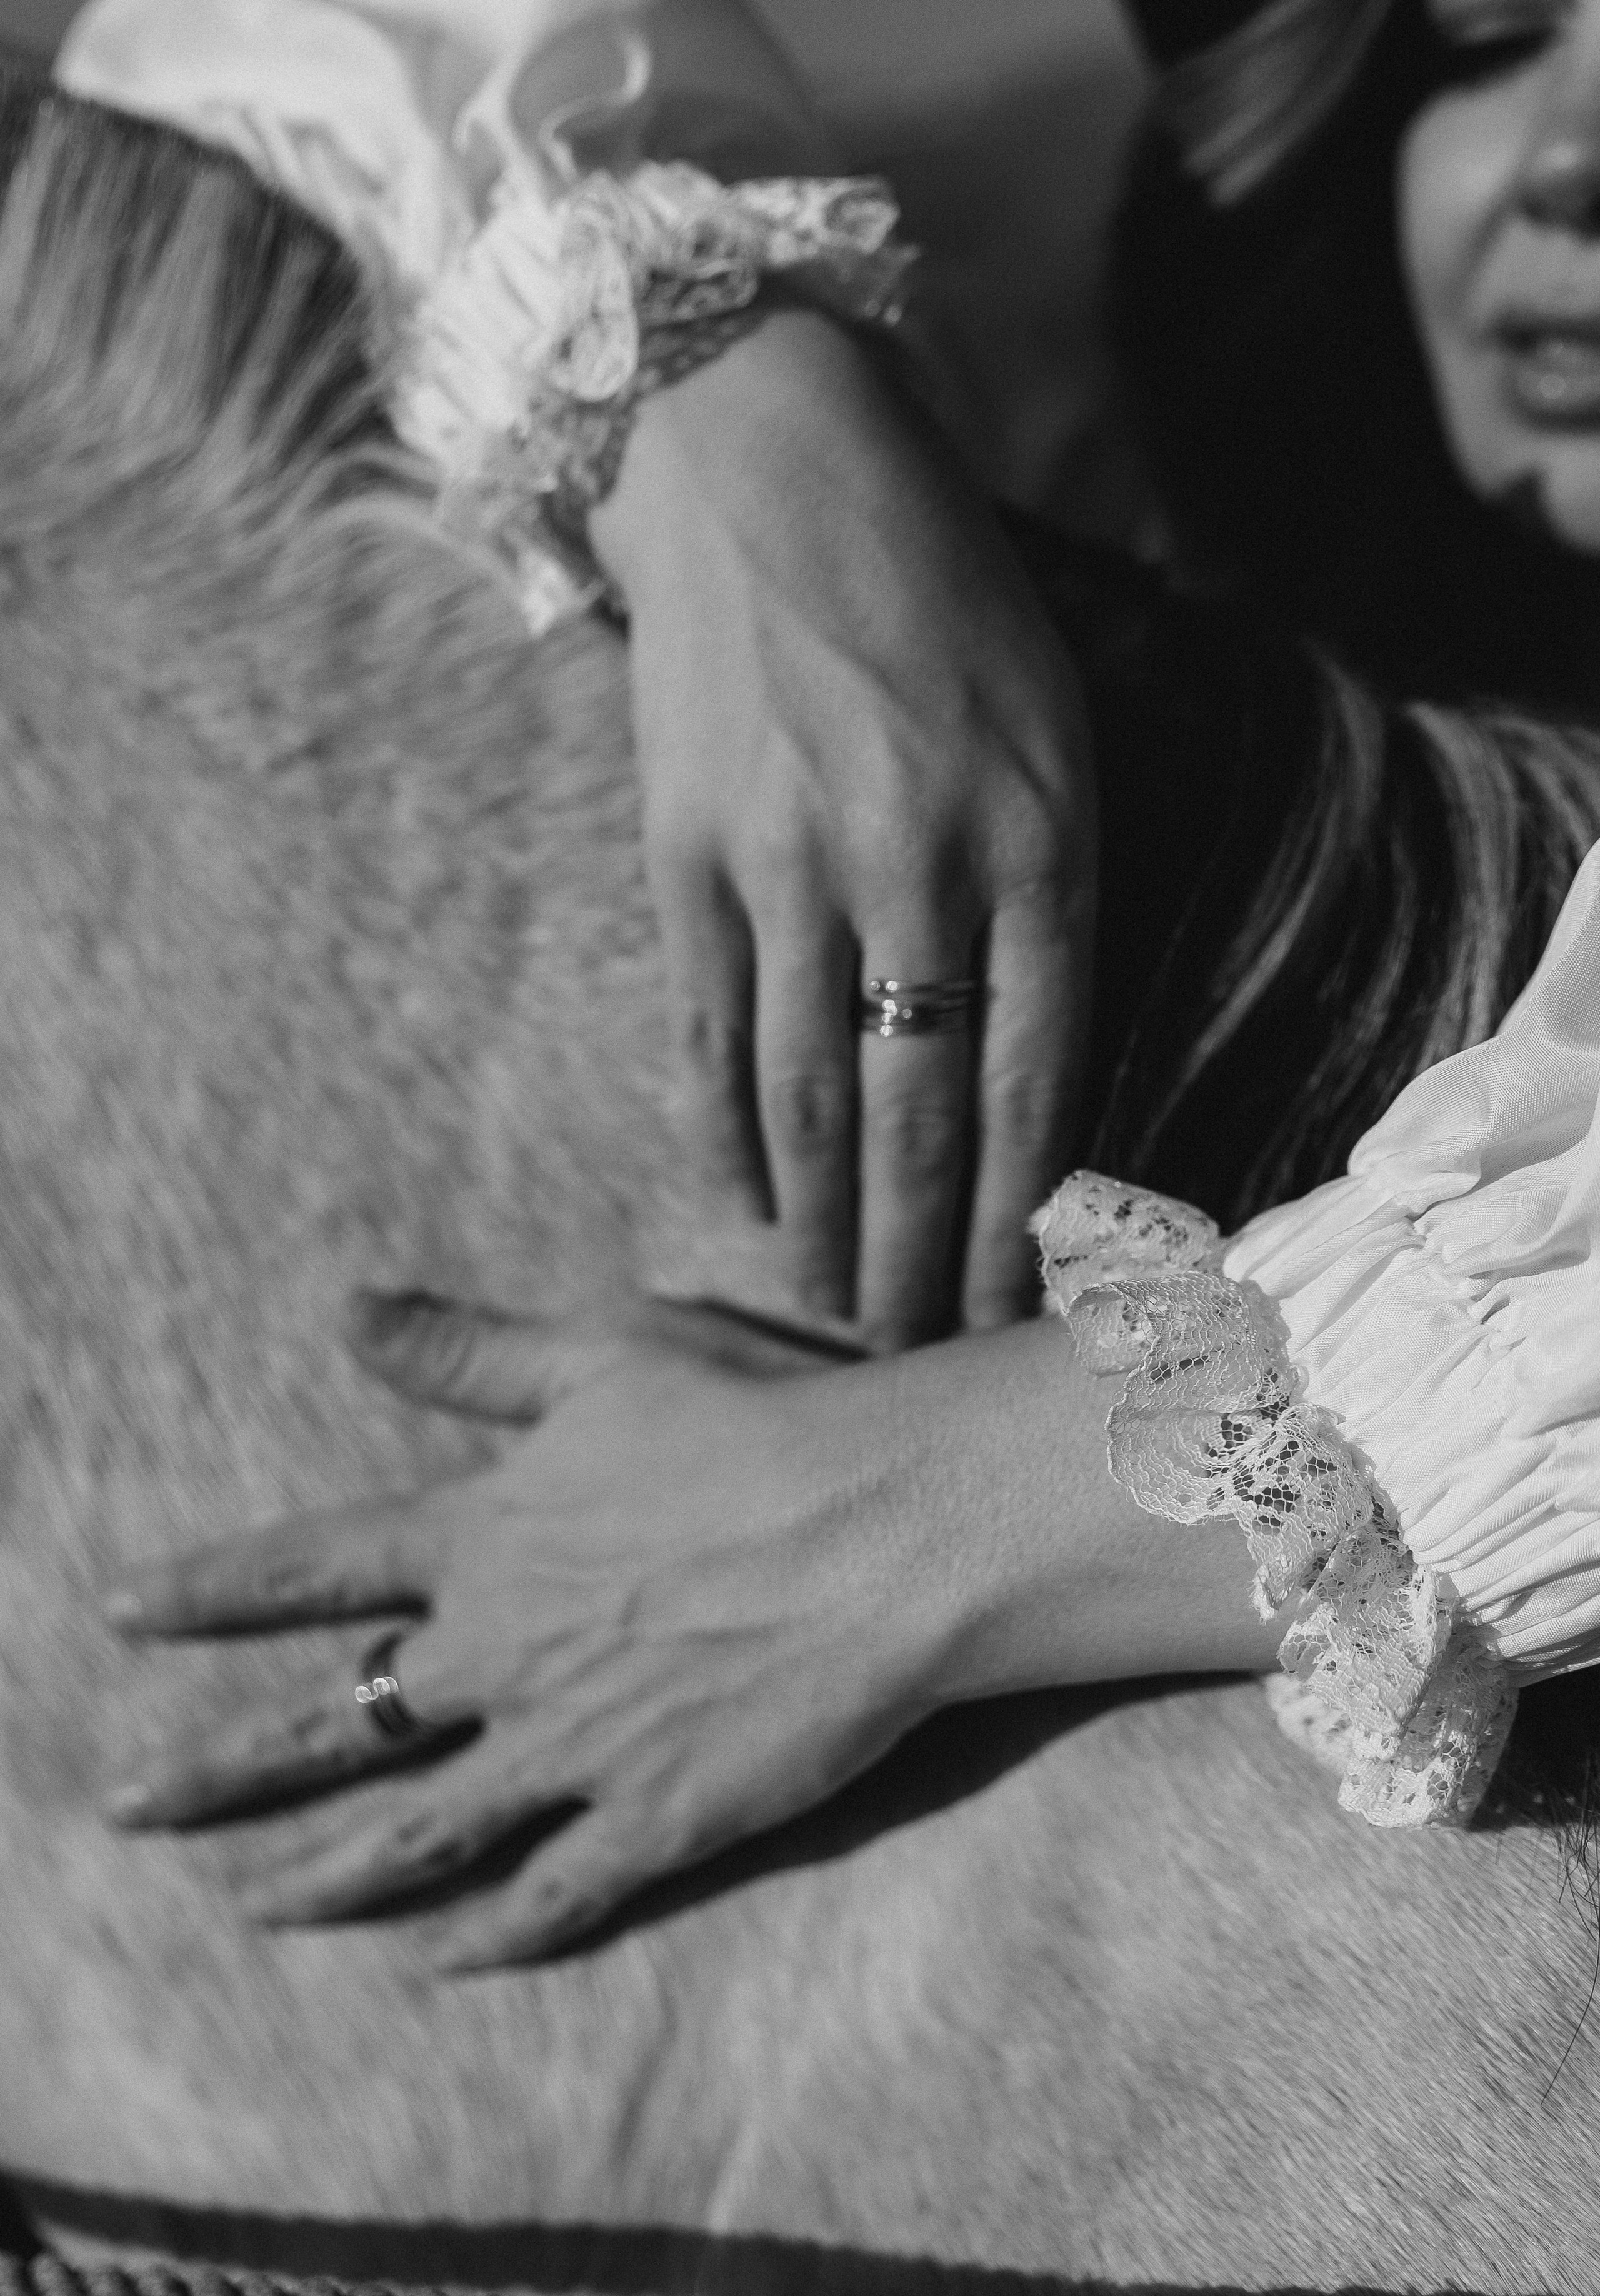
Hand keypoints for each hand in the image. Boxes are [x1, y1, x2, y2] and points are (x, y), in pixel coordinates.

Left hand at [100, 1290, 982, 1969]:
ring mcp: (574, 1750)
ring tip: (251, 1906)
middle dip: (221, 1768)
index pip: (313, 1568)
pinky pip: (552, 1896)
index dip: (208, 1589)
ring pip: (420, 1831)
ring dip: (325, 1873)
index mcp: (487, 1539)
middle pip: (336, 1723)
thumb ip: (472, 1351)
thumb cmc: (757, 1423)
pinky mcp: (657, 1819)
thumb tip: (351, 1313)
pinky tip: (434, 1962)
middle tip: (128, 1805)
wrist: (884, 1532)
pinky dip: (486, 1937)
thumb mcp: (603, 1354)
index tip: (118, 1610)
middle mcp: (505, 1654)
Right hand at [591, 311, 1095, 1349]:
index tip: (1023, 1297)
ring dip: (824, 1224)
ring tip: (835, 1313)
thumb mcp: (1056, 719)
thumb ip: (1054, 886)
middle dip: (924, 1254)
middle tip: (920, 1349)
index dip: (1029, 1209)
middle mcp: (914, 864)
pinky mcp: (682, 856)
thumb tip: (1030, 1068)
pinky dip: (726, 1135)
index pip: (1040, 1073)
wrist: (764, 462)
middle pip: (922, 1114)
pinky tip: (745, 1210)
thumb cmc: (940, 595)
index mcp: (1035, 833)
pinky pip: (705, 1034)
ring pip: (808, 1095)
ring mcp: (786, 863)